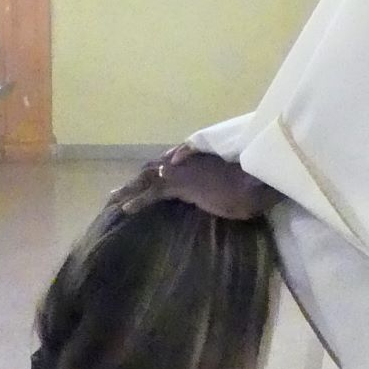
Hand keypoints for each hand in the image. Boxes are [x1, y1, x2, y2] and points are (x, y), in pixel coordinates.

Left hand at [117, 146, 274, 221]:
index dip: (152, 174)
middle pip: (152, 169)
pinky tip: (126, 209)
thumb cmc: (250, 185)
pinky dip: (139, 201)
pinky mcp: (182, 185)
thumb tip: (215, 193)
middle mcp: (185, 161)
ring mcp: (182, 171)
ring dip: (129, 190)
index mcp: (195, 159)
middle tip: (116, 193)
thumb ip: (216, 185)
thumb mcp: (229, 184)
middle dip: (134, 181)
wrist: (255, 183)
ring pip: (148, 179)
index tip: (139, 183)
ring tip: (113, 201)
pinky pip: (154, 193)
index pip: (167, 165)